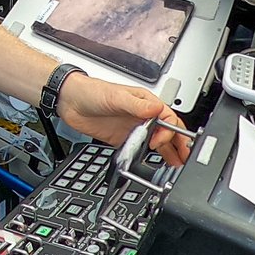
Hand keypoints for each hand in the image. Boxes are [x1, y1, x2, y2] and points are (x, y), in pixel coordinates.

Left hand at [57, 73, 191, 165]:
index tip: (158, 140)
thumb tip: (156, 110)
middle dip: (178, 144)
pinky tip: (154, 163)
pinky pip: (140, 149)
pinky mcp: (123, 139)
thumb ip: (136, 105)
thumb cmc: (91, 91)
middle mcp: (142, 116)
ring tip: (177, 163)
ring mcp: (133, 128)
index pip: (168, 118)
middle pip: (167, 131)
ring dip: (168, 152)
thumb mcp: (115, 97)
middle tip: (185, 157)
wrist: (69, 101)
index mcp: (145, 103)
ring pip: (157, 141)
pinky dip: (148, 157)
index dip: (169, 131)